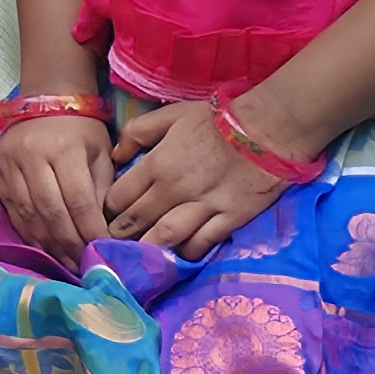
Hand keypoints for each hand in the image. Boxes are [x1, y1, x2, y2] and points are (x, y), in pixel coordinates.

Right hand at [0, 100, 116, 262]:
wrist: (46, 99)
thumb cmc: (81, 130)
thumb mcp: (101, 153)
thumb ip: (103, 190)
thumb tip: (105, 231)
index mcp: (64, 149)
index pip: (79, 201)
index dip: (91, 231)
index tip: (103, 250)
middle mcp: (32, 156)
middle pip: (51, 212)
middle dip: (69, 244)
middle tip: (84, 265)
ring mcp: (9, 163)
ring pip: (29, 215)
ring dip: (49, 245)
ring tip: (67, 263)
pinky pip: (12, 211)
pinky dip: (30, 233)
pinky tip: (45, 247)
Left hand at [113, 94, 306, 256]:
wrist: (267, 128)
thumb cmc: (217, 120)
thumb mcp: (171, 115)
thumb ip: (139, 133)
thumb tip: (116, 155)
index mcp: (158, 164)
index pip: (119, 197)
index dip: (109, 211)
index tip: (107, 218)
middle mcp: (175, 189)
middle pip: (137, 222)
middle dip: (121, 236)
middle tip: (114, 245)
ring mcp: (202, 207)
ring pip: (165, 237)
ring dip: (148, 250)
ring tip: (139, 258)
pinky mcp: (228, 219)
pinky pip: (201, 244)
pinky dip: (187, 253)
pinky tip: (179, 256)